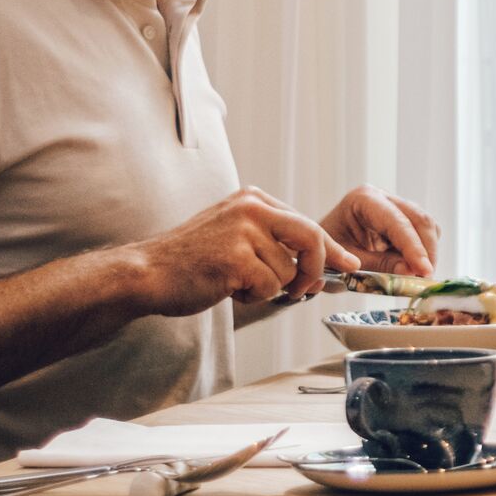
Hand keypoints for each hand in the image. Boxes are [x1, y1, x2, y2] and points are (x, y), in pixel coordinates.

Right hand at [126, 187, 357, 314]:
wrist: (148, 273)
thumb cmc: (191, 261)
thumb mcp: (235, 235)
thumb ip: (273, 240)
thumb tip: (319, 261)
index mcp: (253, 200)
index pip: (307, 223)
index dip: (330, 249)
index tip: (348, 263)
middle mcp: (251, 208)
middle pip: (311, 238)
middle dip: (314, 270)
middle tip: (305, 290)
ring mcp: (243, 231)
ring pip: (287, 271)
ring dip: (266, 287)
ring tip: (235, 281)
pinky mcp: (235, 257)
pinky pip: (269, 287)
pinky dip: (253, 296)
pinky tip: (228, 288)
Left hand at [320, 186, 440, 277]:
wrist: (313, 251)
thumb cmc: (323, 255)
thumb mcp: (345, 265)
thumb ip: (378, 267)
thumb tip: (411, 272)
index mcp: (363, 200)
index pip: (397, 222)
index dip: (414, 248)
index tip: (424, 271)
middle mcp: (382, 198)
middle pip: (419, 219)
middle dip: (426, 250)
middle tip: (426, 278)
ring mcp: (394, 207)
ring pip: (427, 226)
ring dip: (428, 253)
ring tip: (419, 277)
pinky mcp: (402, 221)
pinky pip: (423, 234)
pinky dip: (423, 253)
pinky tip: (414, 269)